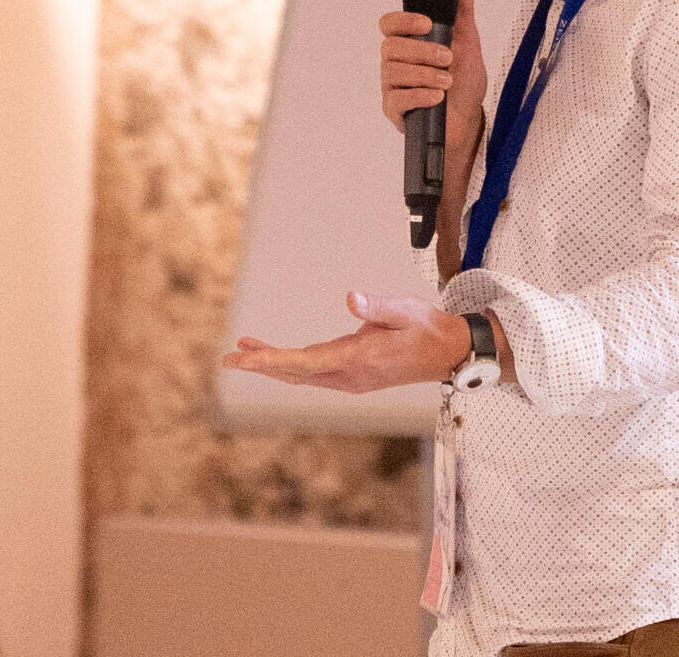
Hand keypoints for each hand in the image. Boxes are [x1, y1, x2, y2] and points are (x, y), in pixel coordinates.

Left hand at [220, 292, 470, 392]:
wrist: (449, 353)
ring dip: (273, 364)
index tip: (240, 359)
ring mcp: (351, 380)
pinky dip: (290, 365)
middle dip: (261, 364)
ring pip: (302, 375)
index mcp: (358, 358)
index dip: (268, 360)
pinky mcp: (353, 377)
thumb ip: (377, 306)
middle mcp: (349, 375)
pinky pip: (313, 374)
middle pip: (295, 372)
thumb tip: (351, 299)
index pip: (302, 362)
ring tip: (244, 350)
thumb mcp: (404, 310)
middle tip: (228, 358)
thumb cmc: (427, 328)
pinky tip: (278, 356)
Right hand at [379, 0, 484, 151]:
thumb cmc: (463, 80)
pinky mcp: (394, 110)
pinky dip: (419, 95)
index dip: (403, 21)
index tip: (426, 23)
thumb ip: (462, 9)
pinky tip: (437, 97)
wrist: (468, 119)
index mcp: (408, 41)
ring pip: (393, 71)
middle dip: (422, 51)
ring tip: (447, 81)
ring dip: (424, 74)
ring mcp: (392, 86)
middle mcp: (395, 61)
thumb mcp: (468, 41)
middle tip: (448, 57)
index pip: (389, 23)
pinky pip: (397, 99)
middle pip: (390, 47)